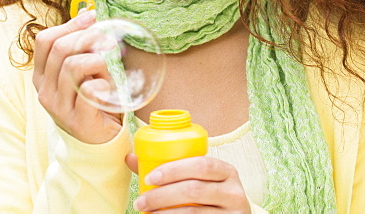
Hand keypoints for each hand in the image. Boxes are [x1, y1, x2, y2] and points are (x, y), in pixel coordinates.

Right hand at [32, 9, 122, 144]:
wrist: (97, 141)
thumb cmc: (90, 101)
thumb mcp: (82, 72)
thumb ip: (82, 48)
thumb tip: (88, 14)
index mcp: (41, 75)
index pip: (44, 41)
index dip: (68, 25)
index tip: (91, 17)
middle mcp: (44, 90)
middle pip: (59, 50)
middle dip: (86, 37)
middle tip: (108, 39)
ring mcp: (58, 107)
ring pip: (72, 67)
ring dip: (96, 60)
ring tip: (107, 66)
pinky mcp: (77, 120)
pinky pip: (88, 91)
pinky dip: (101, 83)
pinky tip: (106, 86)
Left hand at [125, 154, 250, 212]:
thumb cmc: (210, 196)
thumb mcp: (199, 179)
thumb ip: (171, 168)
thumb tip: (131, 157)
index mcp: (226, 171)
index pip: (202, 164)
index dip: (174, 169)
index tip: (150, 177)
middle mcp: (234, 192)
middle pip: (194, 190)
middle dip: (162, 195)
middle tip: (141, 201)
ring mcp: (233, 213)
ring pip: (194, 213)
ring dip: (164, 213)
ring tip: (147, 212)